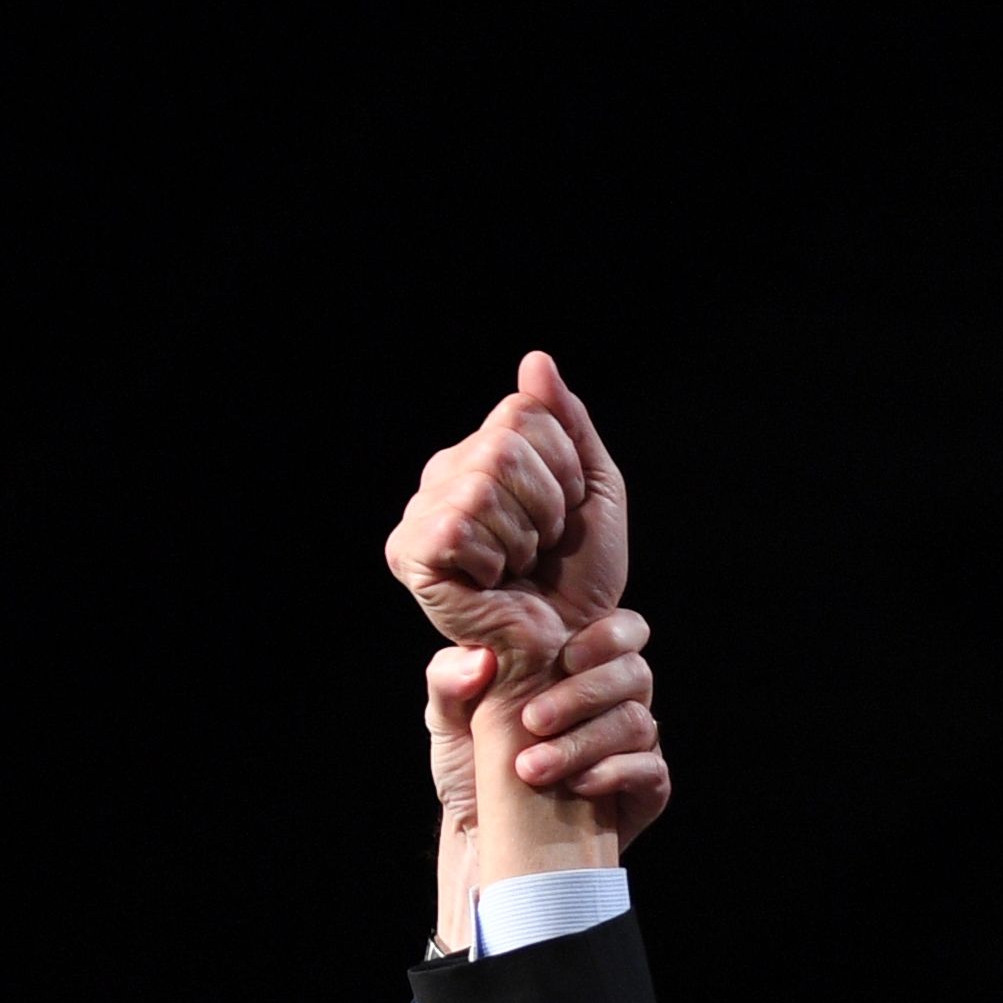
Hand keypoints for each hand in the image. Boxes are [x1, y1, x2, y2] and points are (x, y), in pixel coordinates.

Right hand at [387, 350, 630, 672]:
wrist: (570, 642)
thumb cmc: (579, 575)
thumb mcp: (591, 487)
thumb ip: (567, 422)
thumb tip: (535, 360)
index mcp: (481, 455)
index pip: (523, 411)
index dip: (563, 464)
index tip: (565, 513)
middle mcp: (443, 477)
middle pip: (504, 444)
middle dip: (546, 502)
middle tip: (542, 547)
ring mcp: (422, 513)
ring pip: (483, 483)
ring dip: (523, 535)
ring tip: (518, 566)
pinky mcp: (411, 553)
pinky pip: (459, 525)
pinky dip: (494, 558)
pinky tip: (492, 581)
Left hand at [424, 615, 663, 949]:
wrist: (482, 838)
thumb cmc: (471, 767)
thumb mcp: (446, 719)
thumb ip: (448, 678)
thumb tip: (480, 659)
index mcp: (579, 667)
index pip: (621, 630)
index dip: (606, 635)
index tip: (564, 657)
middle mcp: (614, 700)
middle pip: (634, 671)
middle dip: (584, 692)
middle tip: (533, 721)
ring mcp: (632, 746)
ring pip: (636, 721)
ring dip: (584, 741)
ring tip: (531, 768)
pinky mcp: (644, 788)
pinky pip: (649, 769)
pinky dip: (612, 772)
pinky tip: (575, 786)